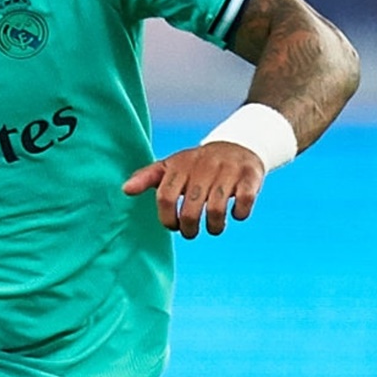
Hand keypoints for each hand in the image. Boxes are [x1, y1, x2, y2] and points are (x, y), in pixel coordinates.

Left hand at [122, 142, 264, 238]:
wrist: (238, 144)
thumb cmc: (197, 163)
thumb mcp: (171, 166)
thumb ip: (147, 177)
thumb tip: (125, 190)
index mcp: (181, 165)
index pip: (165, 196)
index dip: (167, 218)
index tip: (173, 226)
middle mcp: (204, 165)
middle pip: (191, 207)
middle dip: (189, 227)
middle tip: (191, 232)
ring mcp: (228, 170)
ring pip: (216, 208)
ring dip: (214, 226)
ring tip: (214, 228)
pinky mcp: (251, 175)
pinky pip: (244, 201)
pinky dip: (239, 213)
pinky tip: (236, 214)